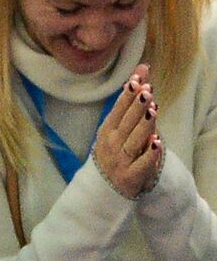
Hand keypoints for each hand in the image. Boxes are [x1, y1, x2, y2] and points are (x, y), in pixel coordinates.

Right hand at [93, 63, 162, 198]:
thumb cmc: (114, 154)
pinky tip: (156, 143)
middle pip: (126, 124)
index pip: (117, 111)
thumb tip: (141, 71)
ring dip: (144, 126)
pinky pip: (143, 164)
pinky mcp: (131, 177)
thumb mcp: (117, 128)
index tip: (137, 80)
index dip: (127, 96)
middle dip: (136, 107)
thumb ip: (129, 101)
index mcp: (106, 133)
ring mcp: (120, 162)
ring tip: (153, 110)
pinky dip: (149, 154)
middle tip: (146, 91)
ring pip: (134, 141)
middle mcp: (111, 146)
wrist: (104, 190)